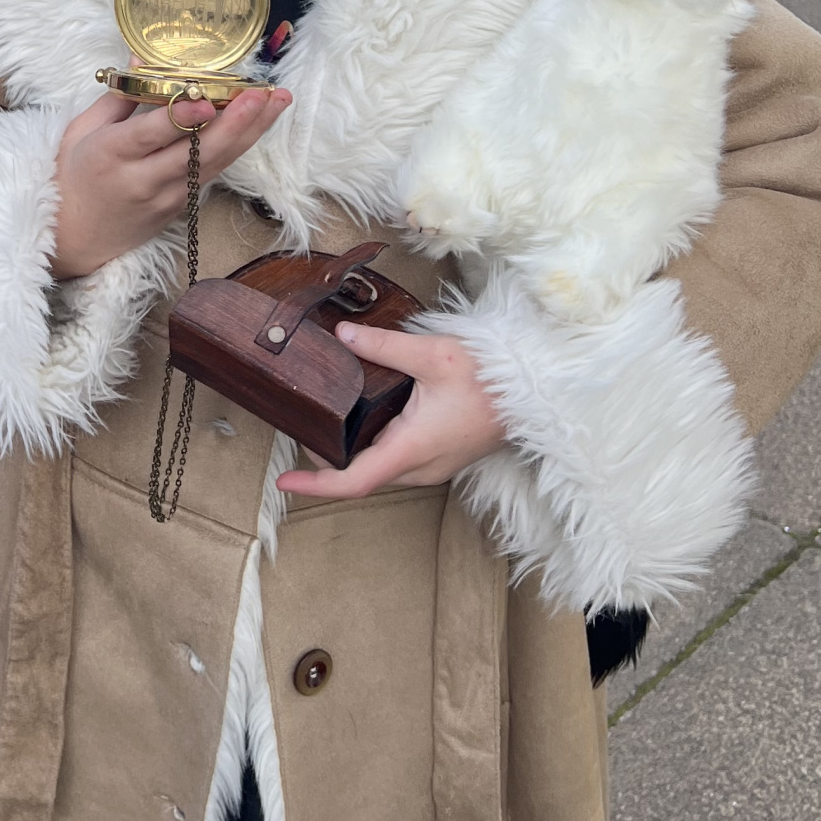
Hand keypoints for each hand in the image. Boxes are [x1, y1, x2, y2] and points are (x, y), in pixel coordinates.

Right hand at [50, 86, 289, 280]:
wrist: (72, 238)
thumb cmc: (72, 176)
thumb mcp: (81, 131)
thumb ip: (120, 96)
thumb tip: (143, 57)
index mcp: (111, 154)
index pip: (151, 135)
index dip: (181, 118)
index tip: (207, 100)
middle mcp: (142, 179)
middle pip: (196, 152)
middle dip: (234, 122)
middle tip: (263, 94)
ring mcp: (165, 197)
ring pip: (214, 164)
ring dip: (249, 133)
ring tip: (277, 102)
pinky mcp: (179, 208)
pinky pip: (211, 175)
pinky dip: (235, 149)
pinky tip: (256, 126)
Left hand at [277, 321, 506, 499]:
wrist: (537, 392)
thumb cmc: (490, 378)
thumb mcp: (432, 355)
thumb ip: (382, 347)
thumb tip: (341, 336)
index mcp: (412, 449)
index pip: (354, 481)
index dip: (315, 485)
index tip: (284, 483)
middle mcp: (422, 466)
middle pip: (363, 477)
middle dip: (327, 463)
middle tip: (299, 431)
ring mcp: (435, 465)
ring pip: (382, 470)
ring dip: (352, 456)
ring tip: (324, 426)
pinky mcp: (443, 457)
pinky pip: (399, 462)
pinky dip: (374, 448)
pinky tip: (365, 422)